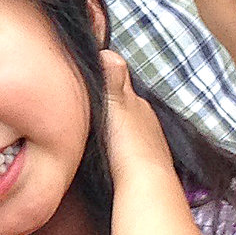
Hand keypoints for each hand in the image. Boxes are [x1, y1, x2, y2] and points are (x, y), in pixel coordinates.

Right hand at [98, 51, 176, 189]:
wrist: (144, 183)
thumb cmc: (126, 143)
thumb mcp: (114, 104)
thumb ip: (112, 78)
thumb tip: (108, 51)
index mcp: (137, 102)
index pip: (121, 82)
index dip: (105, 78)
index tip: (86, 79)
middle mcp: (147, 119)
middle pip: (126, 105)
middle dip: (110, 106)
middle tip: (85, 110)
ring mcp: (151, 143)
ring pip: (128, 128)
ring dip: (115, 129)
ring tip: (94, 135)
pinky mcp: (148, 166)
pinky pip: (130, 149)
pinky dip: (121, 149)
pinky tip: (109, 157)